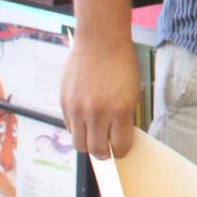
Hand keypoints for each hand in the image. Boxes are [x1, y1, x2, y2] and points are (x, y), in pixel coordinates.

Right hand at [60, 37, 139, 159]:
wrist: (100, 42)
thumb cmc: (121, 64)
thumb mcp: (133, 92)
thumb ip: (125, 118)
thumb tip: (118, 138)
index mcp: (120, 110)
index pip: (120, 147)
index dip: (122, 151)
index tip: (121, 148)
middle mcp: (97, 113)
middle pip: (97, 151)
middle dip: (104, 154)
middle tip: (107, 149)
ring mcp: (78, 109)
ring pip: (79, 144)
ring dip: (88, 145)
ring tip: (94, 138)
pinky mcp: (64, 103)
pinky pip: (69, 128)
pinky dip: (77, 130)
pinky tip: (85, 122)